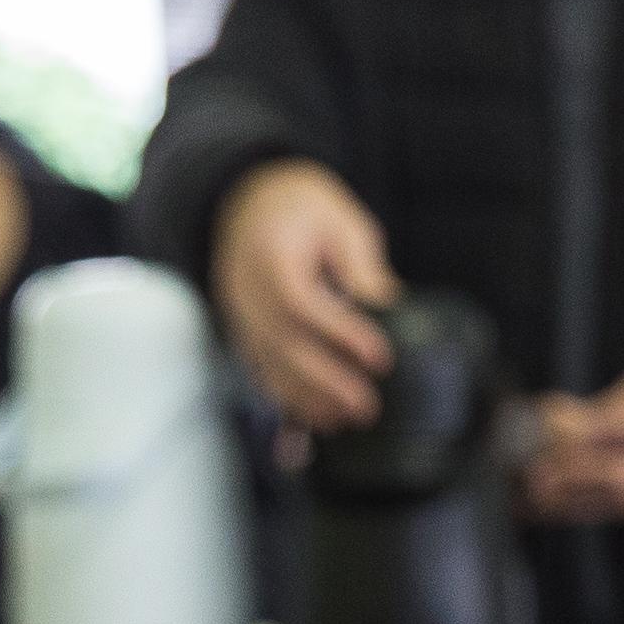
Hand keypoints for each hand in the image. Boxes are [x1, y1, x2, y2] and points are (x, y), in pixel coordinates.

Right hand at [213, 160, 395, 431]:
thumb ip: (359, 261)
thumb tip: (383, 300)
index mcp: (269, 254)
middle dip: (327, 380)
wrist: (249, 203)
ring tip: (349, 420)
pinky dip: (290, 398)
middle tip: (367, 405)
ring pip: (269, 364)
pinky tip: (320, 419)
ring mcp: (239, 313)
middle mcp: (246, 289)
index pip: (302, 300)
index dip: (341, 333)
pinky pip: (262, 370)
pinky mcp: (243, 330)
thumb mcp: (339, 218)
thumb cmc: (301, 209)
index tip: (380, 356)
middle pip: (282, 342)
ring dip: (308, 398)